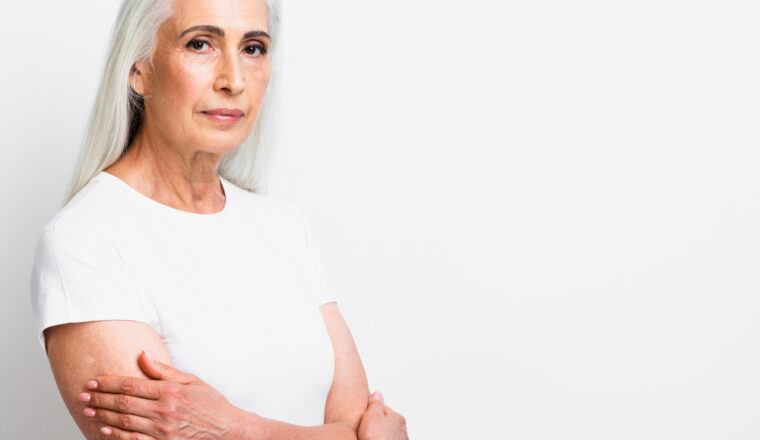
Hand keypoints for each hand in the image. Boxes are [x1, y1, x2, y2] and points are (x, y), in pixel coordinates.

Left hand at [77, 350, 242, 438]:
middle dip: (100, 397)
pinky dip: (117, 435)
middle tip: (83, 394)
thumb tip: (142, 355)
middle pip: (123, 403)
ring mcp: (163, 431)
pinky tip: (105, 429)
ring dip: (103, 415)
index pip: (131, 384)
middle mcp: (164, 411)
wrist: (228, 430)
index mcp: (170, 391)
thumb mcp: (192, 381)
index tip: (92, 381)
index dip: (108, 382)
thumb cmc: (211, 404)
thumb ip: (164, 370)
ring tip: (89, 409)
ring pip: (124, 422)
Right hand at [358, 390, 407, 439]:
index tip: (363, 416)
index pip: (383, 408)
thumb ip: (375, 403)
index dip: (370, 411)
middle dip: (376, 424)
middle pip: (386, 422)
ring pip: (387, 434)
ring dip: (379, 435)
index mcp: (397, 418)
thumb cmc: (376, 439)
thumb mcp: (372, 416)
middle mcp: (402, 430)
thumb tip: (378, 392)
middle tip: (365, 428)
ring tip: (368, 437)